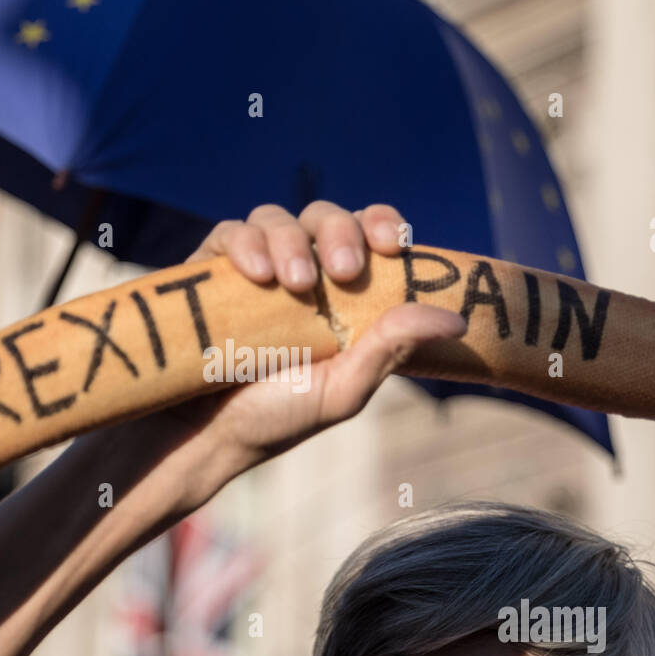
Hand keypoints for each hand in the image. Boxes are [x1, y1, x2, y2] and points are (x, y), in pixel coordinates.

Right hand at [164, 201, 466, 477]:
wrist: (198, 438)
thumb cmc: (274, 419)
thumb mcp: (342, 390)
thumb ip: (392, 348)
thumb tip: (456, 319)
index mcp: (339, 296)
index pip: (367, 236)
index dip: (383, 224)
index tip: (393, 243)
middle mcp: (297, 274)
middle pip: (324, 217)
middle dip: (340, 231)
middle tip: (343, 271)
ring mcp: (251, 269)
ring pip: (277, 217)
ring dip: (291, 240)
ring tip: (293, 282)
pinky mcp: (207, 271)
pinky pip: (229, 232)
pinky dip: (245, 244)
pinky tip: (256, 275)